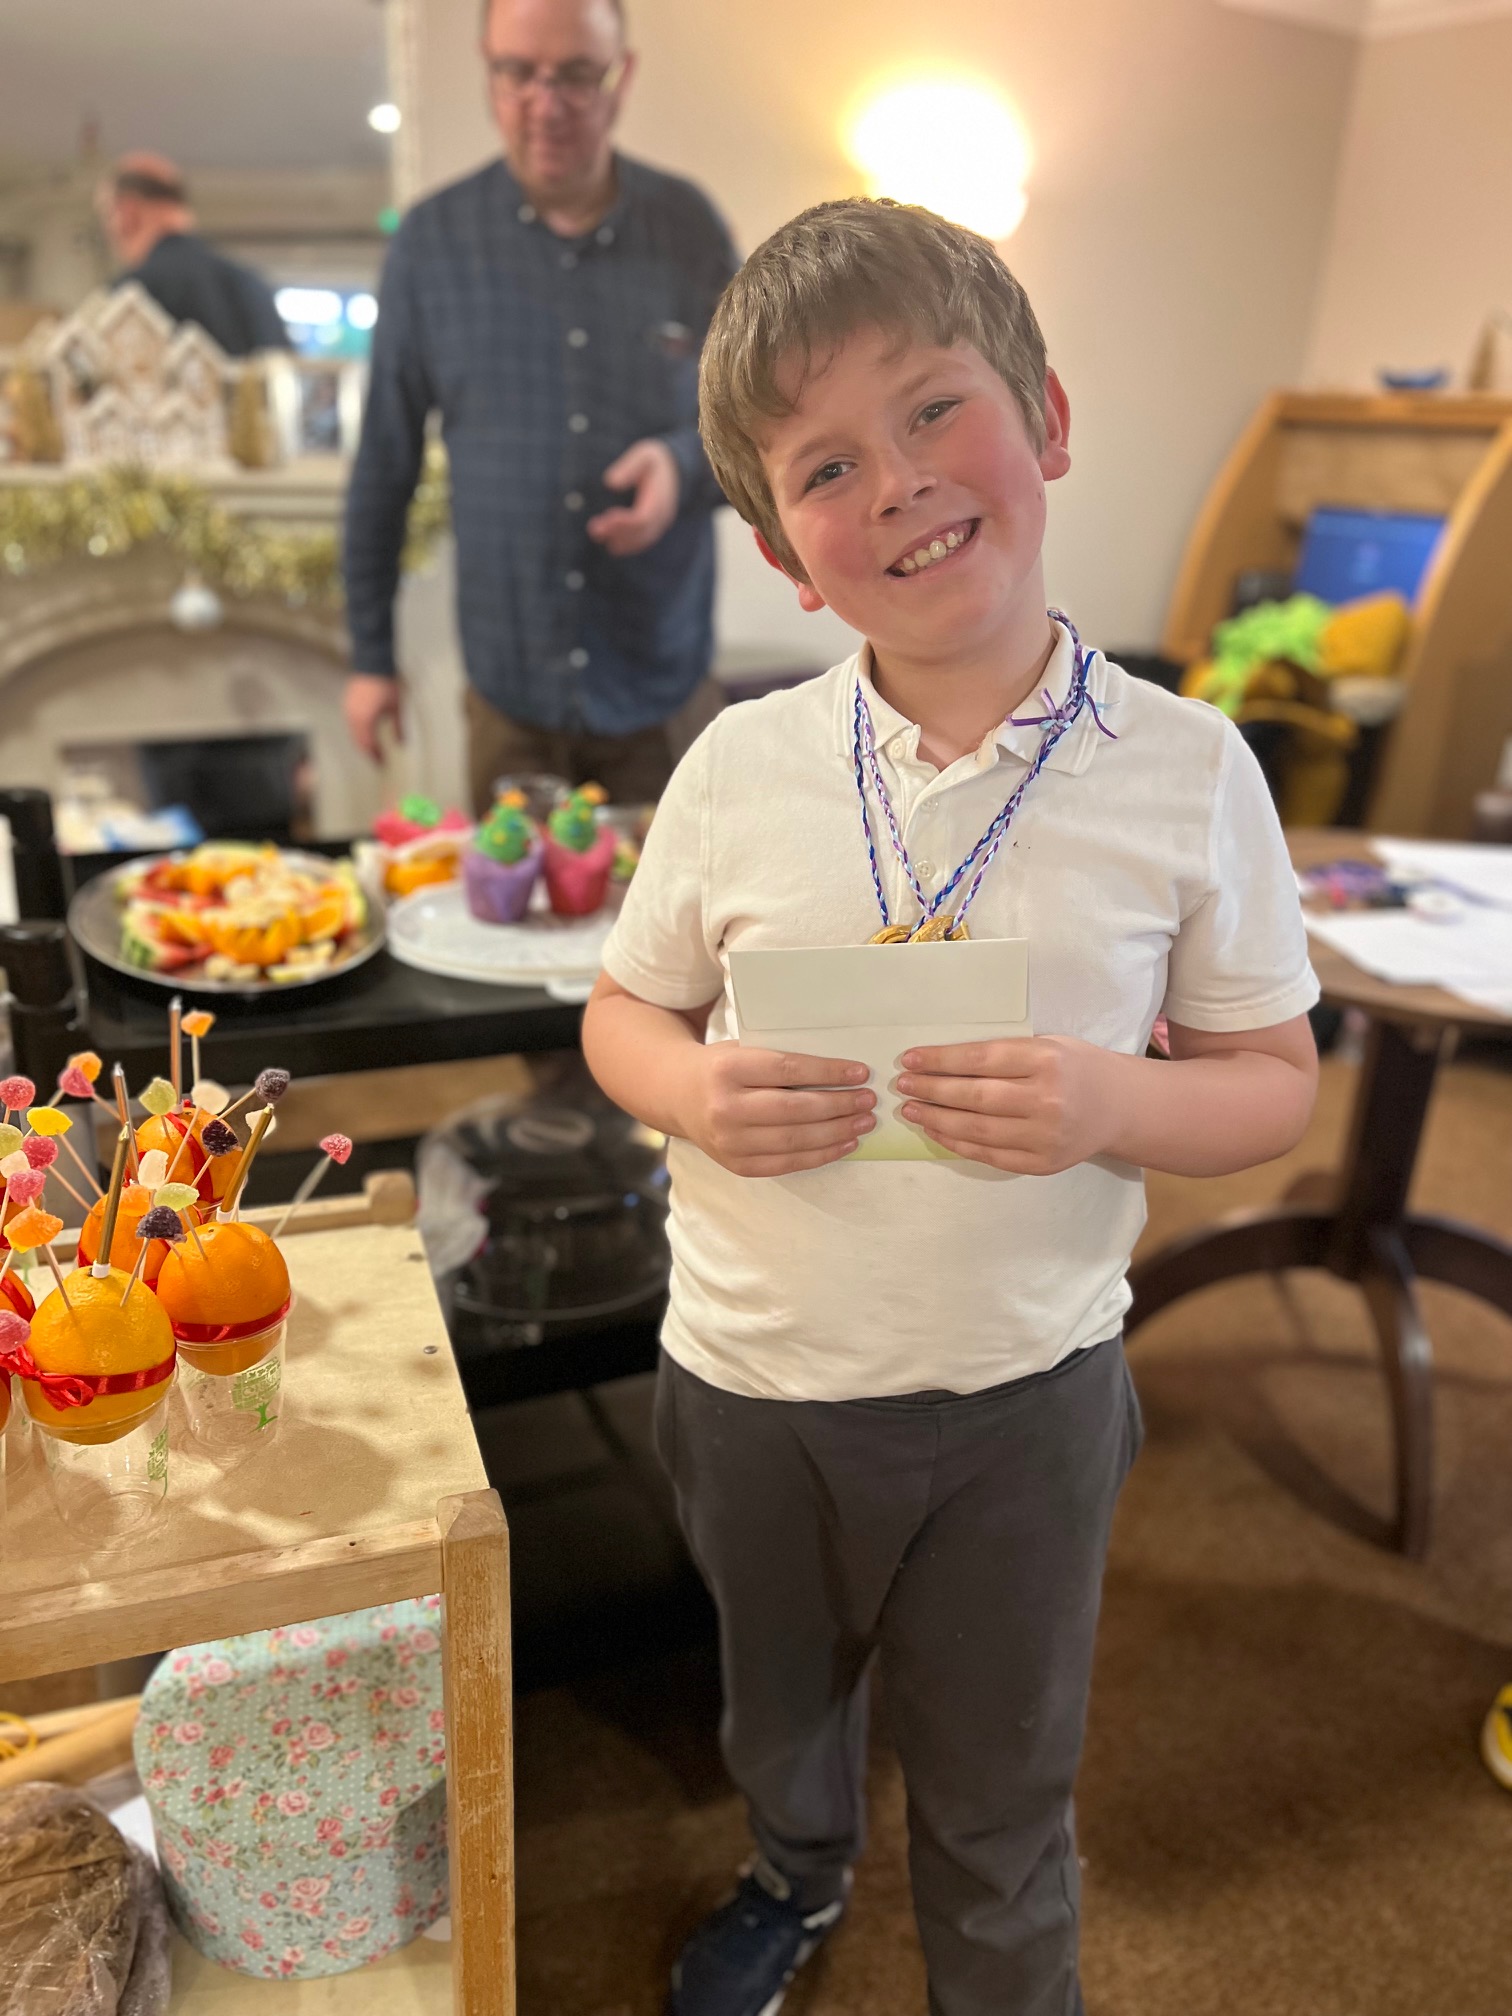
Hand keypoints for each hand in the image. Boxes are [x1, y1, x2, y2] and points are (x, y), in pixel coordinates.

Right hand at [344, 673, 403, 760]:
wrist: (372, 662)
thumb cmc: (385, 683)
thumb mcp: (397, 707)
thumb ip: (399, 727)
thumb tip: (403, 743)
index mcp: (364, 721)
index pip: (369, 745)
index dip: (376, 756)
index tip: (382, 764)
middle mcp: (353, 717)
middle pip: (358, 741)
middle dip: (368, 752)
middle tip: (377, 760)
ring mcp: (348, 709)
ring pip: (353, 733)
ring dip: (362, 742)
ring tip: (372, 749)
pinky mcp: (347, 702)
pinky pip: (351, 723)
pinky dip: (358, 731)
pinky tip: (366, 732)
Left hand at [586, 438, 680, 555]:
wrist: (675, 469)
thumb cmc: (655, 460)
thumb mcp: (644, 454)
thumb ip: (629, 467)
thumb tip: (610, 483)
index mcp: (660, 498)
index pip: (644, 518)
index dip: (625, 521)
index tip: (606, 517)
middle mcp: (663, 516)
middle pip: (641, 532)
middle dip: (617, 533)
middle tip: (594, 530)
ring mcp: (660, 524)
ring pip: (641, 541)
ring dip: (620, 541)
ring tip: (597, 536)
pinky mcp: (655, 528)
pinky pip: (642, 542)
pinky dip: (627, 545)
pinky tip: (610, 543)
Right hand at [678, 1044, 874, 1177]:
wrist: (676, 1095)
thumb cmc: (721, 1067)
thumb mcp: (743, 1050)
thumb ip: (781, 1060)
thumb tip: (842, 1072)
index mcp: (729, 1069)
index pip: (788, 1070)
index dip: (828, 1072)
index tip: (860, 1072)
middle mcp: (726, 1107)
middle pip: (795, 1109)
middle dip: (839, 1105)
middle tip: (868, 1100)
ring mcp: (730, 1141)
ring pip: (795, 1140)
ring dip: (837, 1132)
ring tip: (864, 1122)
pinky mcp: (737, 1165)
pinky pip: (787, 1163)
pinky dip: (821, 1155)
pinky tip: (844, 1143)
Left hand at [896, 1037, 1113, 1175]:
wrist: (1119, 1107)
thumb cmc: (1075, 1067)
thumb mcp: (1047, 1045)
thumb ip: (1004, 1054)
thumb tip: (940, 1063)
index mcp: (1046, 1060)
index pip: (981, 1060)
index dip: (940, 1061)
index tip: (910, 1059)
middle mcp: (1047, 1099)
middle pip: (975, 1097)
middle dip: (931, 1090)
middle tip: (903, 1085)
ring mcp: (1045, 1136)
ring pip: (977, 1130)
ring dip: (937, 1120)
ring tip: (911, 1110)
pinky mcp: (1042, 1163)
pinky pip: (989, 1155)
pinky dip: (957, 1143)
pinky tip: (936, 1131)